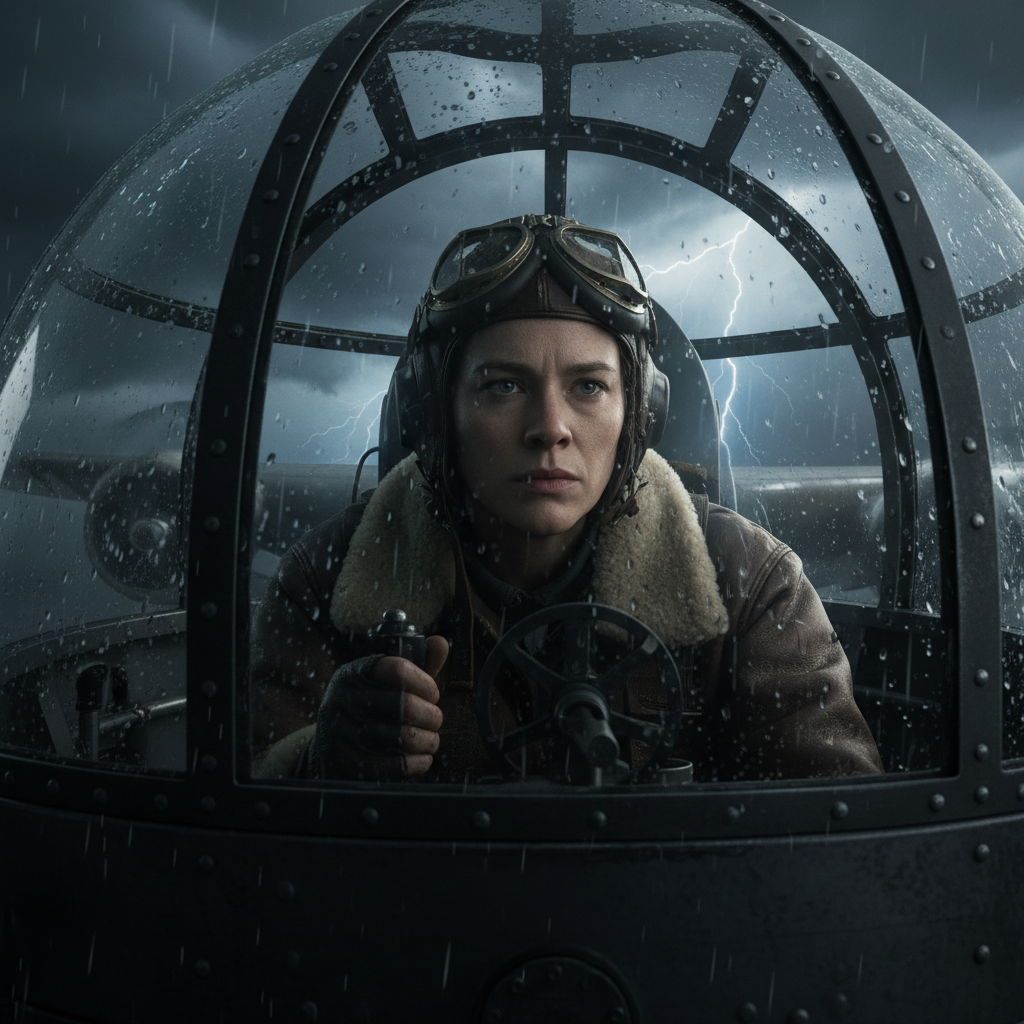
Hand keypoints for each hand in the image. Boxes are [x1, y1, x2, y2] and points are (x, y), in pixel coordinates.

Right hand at [306, 635, 447, 779]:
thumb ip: (418, 664)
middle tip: (435, 719)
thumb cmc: (372, 710)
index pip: (398, 669)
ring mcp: (341, 734)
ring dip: (428, 740)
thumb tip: (441, 642)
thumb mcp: (389, 684)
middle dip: (432, 715)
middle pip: (405, 705)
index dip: (425, 683)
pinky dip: (419, 762)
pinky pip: (397, 766)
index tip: (432, 693)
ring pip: (405, 737)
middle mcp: (342, 700)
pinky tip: (421, 757)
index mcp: (354, 674)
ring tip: (430, 738)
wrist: (332, 751)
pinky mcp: (347, 766)